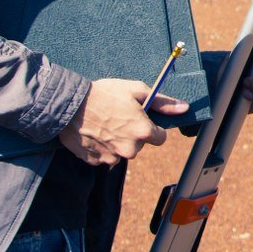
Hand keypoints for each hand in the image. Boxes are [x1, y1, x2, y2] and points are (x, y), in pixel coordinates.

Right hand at [59, 78, 190, 165]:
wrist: (68, 104)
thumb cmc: (104, 94)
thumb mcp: (136, 90)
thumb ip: (162, 102)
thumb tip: (184, 108)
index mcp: (142, 132)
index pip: (160, 138)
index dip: (152, 128)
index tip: (142, 119)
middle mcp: (129, 149)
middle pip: (139, 145)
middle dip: (133, 134)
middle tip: (119, 117)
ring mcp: (111, 157)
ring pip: (121, 152)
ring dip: (117, 141)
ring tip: (104, 124)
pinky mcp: (95, 161)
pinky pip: (104, 156)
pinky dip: (101, 147)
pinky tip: (94, 132)